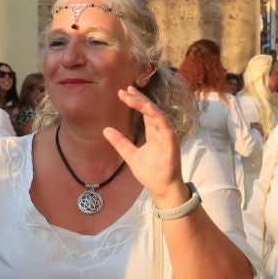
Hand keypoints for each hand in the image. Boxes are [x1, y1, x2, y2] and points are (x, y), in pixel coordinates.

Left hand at [106, 86, 182, 205]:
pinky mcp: (171, 141)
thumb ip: (120, 142)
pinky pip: (165, 124)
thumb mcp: (130, 155)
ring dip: (144, 103)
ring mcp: (167, 135)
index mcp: (153, 133)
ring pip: (156, 113)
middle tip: (125, 89)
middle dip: (138, 98)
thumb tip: (105, 130)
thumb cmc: (150, 173)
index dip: (135, 101)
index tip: (123, 93)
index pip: (144, 112)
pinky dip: (156, 114)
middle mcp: (161, 131)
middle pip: (150, 109)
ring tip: (131, 96)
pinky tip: (147, 107)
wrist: (161, 188)